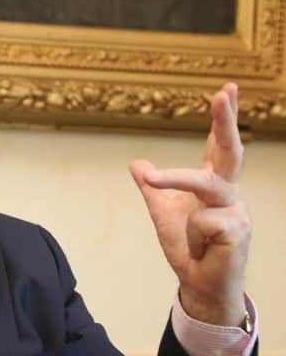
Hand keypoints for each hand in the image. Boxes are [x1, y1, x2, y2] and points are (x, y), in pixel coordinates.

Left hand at [130, 83, 251, 326]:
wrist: (198, 285)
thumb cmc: (188, 247)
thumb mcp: (163, 212)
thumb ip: (153, 187)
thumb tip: (137, 163)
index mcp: (213, 185)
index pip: (218, 146)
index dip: (221, 119)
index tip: (226, 89)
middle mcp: (229, 193)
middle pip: (230, 151)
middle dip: (226, 120)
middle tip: (223, 91)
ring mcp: (236, 211)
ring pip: (204, 184)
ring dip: (174, 181)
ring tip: (154, 186)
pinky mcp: (237, 231)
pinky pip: (202, 221)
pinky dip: (192, 236)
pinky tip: (203, 249)